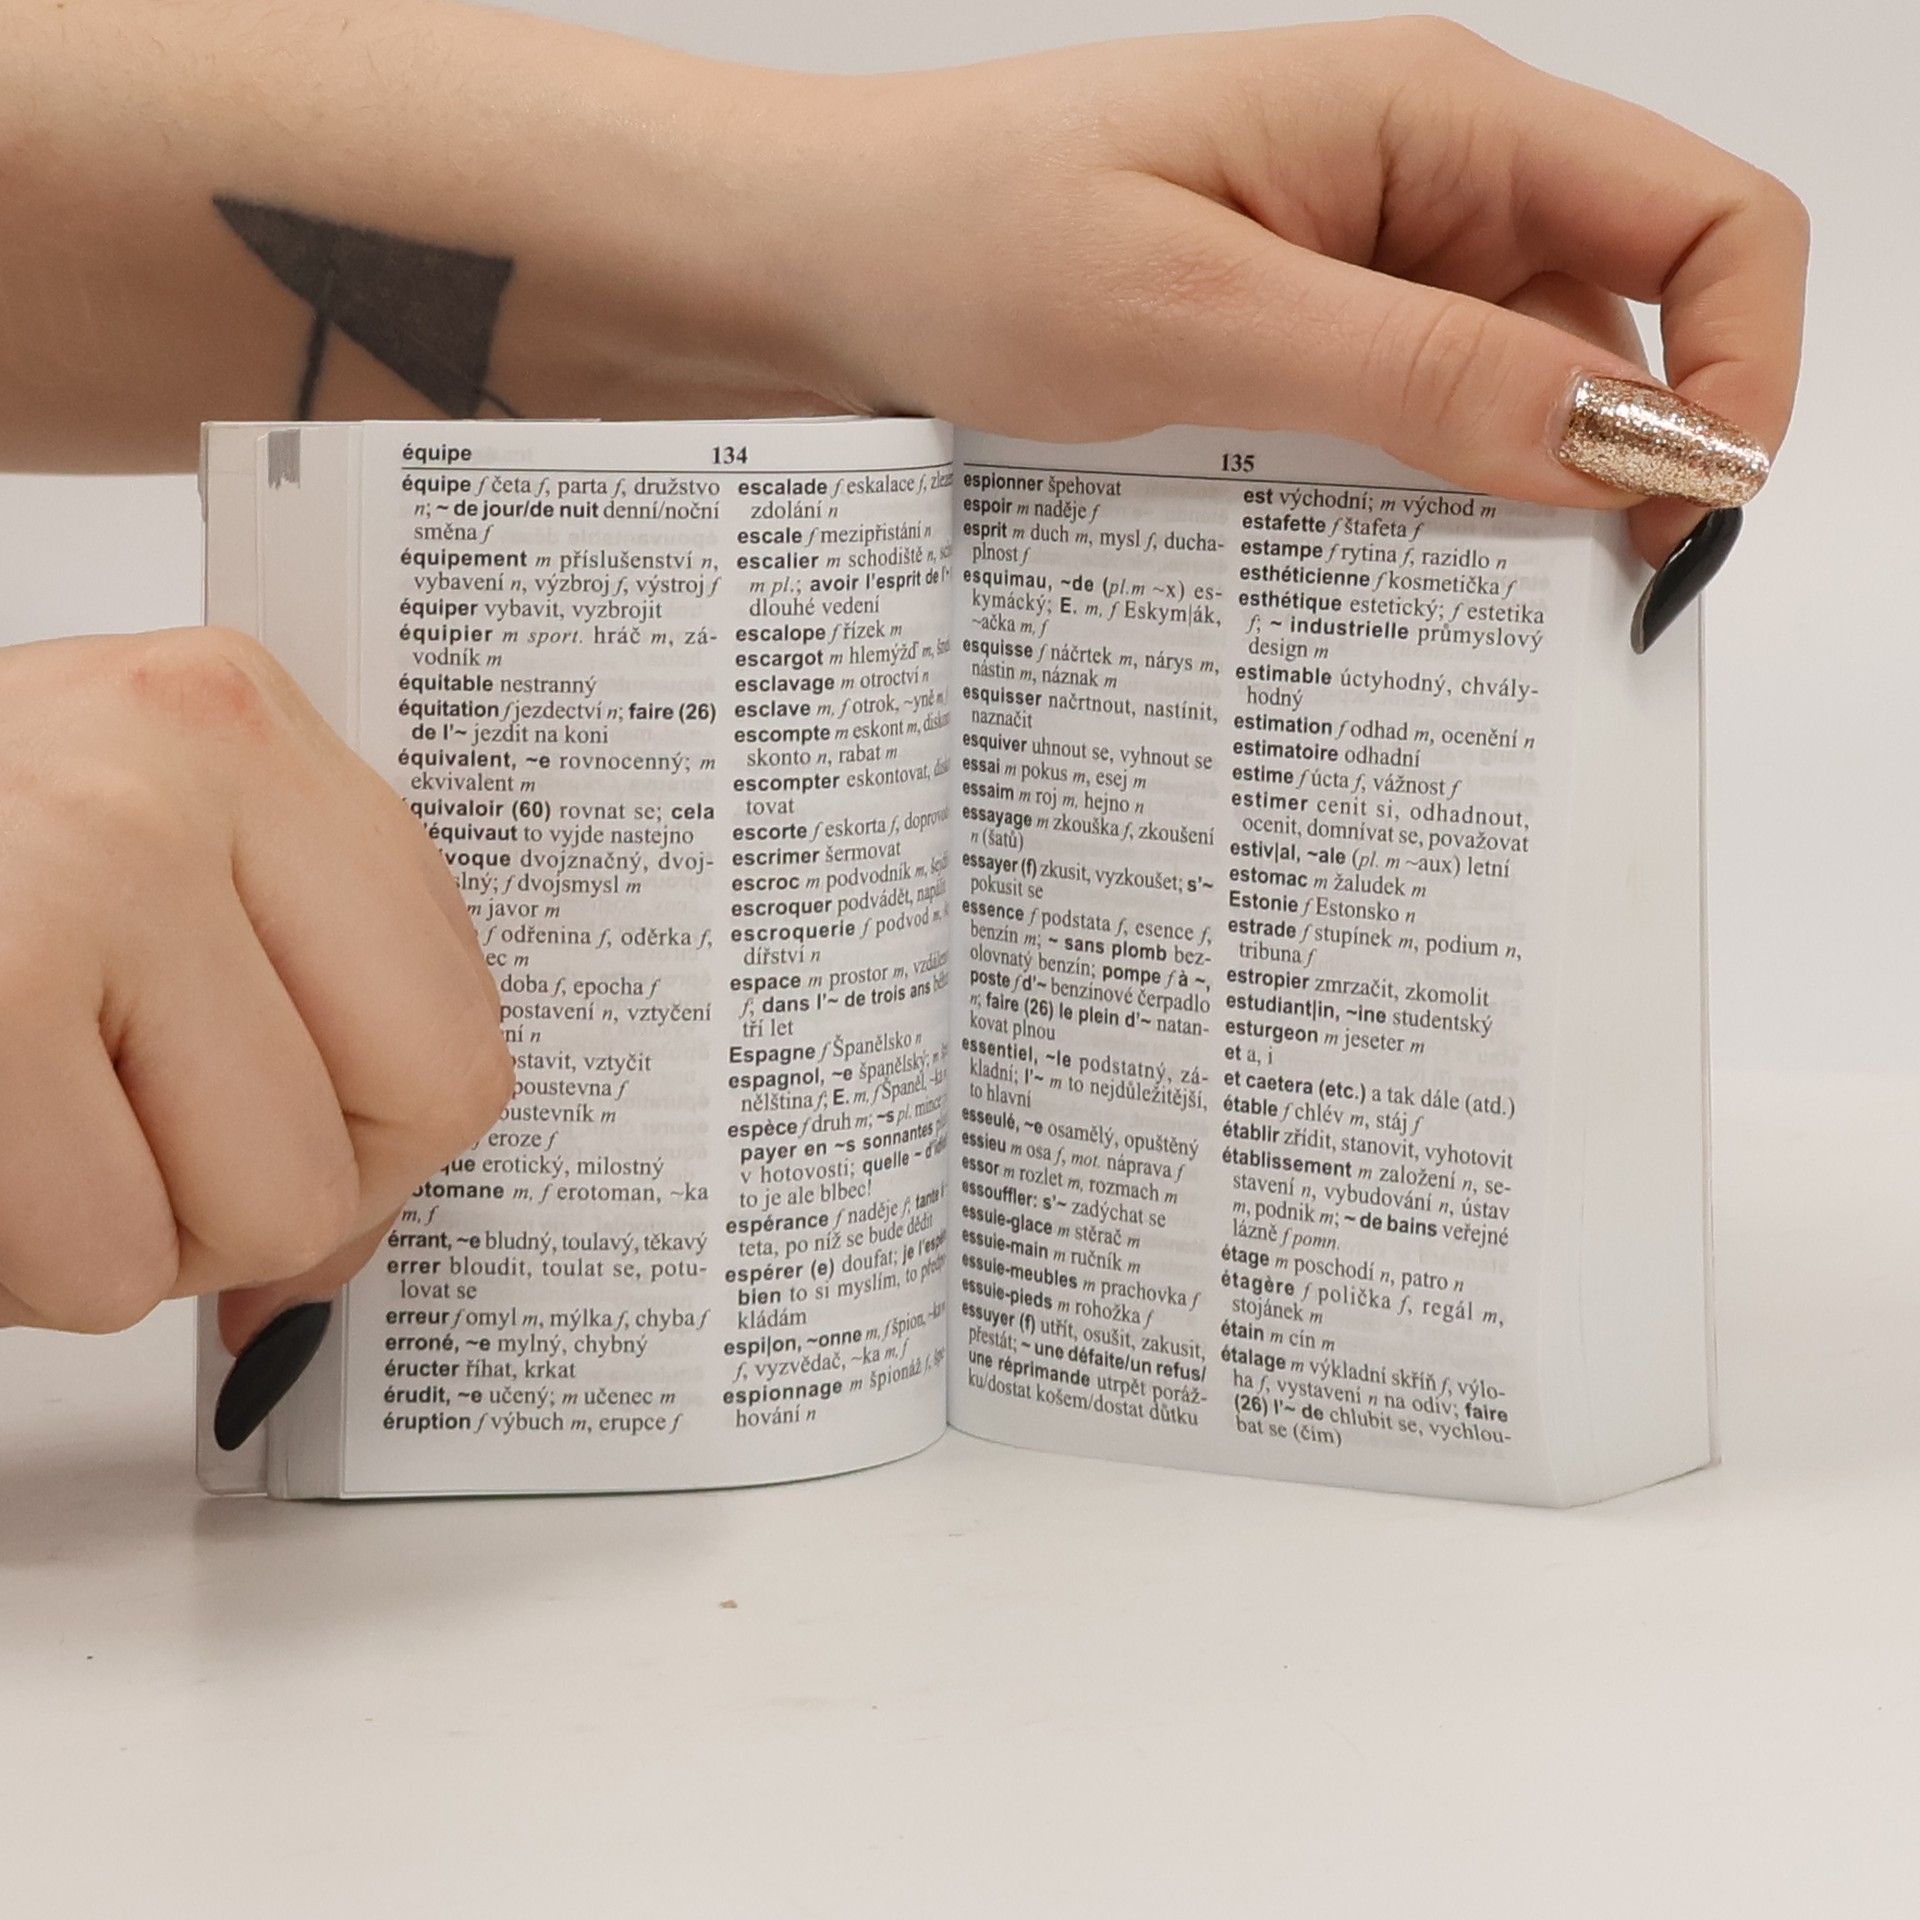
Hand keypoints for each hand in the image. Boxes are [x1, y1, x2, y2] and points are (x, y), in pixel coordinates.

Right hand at [0, 626, 511, 1350]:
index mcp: (238, 725)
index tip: (296, 1161)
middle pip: (363, 1149)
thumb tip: (326, 1270)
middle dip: (240, 1210)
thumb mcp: (113, 860)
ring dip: (106, 1238)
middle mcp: (170, 770)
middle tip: (109, 1143)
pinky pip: (83, 1260)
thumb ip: (272, 1007)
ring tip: (8, 1120)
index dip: (374, 1155)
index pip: (454, 1036)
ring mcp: (64, 870)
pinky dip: (9, 1262)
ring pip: (235, 1227)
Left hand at [772, 19, 1807, 561]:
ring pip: (1513, 406)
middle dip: (1622, 477)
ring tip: (1437, 632)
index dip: (1740, 372)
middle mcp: (1426, 187)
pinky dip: (1409, 519)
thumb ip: (1410, 373)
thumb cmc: (963, 235)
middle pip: (1623, 332)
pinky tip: (1357, 594)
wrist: (816, 264)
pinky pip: (1408, 439)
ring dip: (1503, 515)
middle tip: (1559, 634)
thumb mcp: (1193, 313)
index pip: (1705, 221)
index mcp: (1436, 119)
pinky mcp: (1299, 349)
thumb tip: (1618, 445)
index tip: (1679, 527)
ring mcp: (1362, 273)